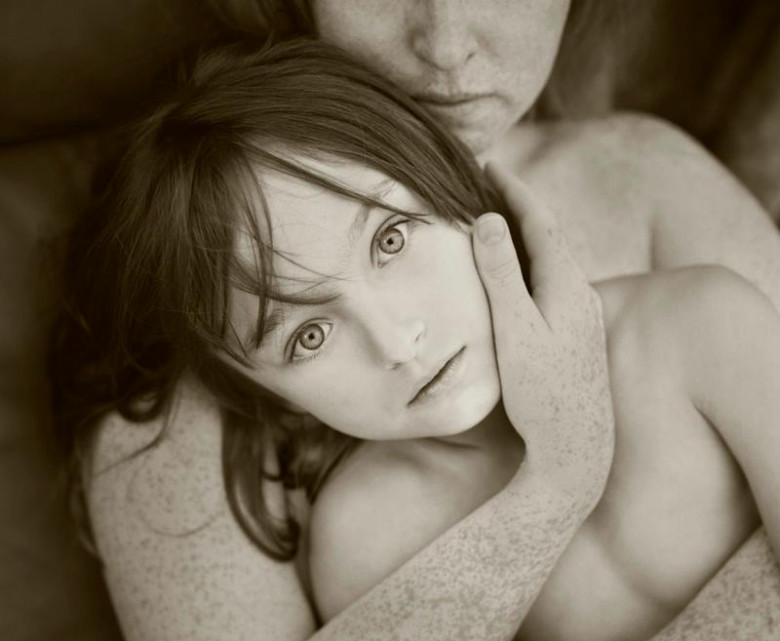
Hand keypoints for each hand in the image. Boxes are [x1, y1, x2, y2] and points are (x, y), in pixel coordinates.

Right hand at [472, 163, 613, 507]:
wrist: (575, 450)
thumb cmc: (542, 393)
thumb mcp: (515, 330)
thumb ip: (502, 274)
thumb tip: (488, 221)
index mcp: (568, 286)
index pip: (540, 223)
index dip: (514, 191)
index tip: (490, 165)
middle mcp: (582, 295)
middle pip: (549, 237)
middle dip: (519, 208)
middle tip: (487, 186)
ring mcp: (582, 318)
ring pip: (551, 262)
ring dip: (524, 237)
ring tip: (496, 222)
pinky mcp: (576, 337)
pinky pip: (550, 284)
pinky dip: (529, 266)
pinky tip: (517, 278)